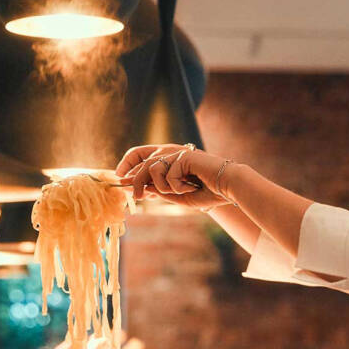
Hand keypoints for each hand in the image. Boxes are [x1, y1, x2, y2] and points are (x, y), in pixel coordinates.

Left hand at [115, 144, 234, 210]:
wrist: (228, 188)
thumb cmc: (207, 192)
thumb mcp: (178, 195)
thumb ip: (160, 191)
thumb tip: (140, 189)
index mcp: (169, 161)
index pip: (142, 158)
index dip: (129, 168)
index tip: (119, 179)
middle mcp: (171, 153)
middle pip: (143, 164)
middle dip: (135, 181)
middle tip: (136, 196)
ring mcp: (177, 153)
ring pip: (153, 169)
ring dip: (162, 187)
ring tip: (179, 192)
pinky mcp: (184, 156)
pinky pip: (168, 176)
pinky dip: (178, 186)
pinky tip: (192, 186)